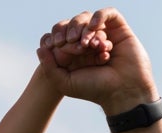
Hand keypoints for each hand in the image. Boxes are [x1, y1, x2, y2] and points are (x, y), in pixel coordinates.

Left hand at [37, 8, 157, 113]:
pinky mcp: (119, 29)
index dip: (56, 36)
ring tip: (86, 44)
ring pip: (88, 19)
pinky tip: (94, 27)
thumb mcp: (64, 82)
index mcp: (73, 54)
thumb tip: (40, 48)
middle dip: (69, 30)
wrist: (121, 91)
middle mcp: (87, 43)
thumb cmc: (93, 89)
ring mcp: (103, 35)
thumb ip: (49, 67)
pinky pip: (108, 13)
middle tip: (71, 41)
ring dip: (83, 28)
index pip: (59, 36)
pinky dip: (99, 16)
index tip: (57, 44)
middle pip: (72, 25)